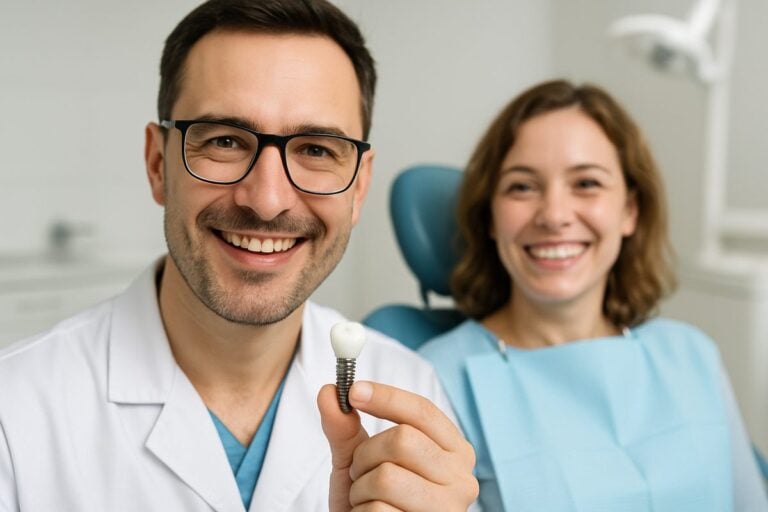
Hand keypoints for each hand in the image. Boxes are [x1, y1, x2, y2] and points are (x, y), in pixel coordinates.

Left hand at [317, 381, 477, 510]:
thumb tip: (329, 392)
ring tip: (367, 499)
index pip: (423, 411)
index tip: (353, 391)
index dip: (387, 397)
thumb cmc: (372, 500)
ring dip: (362, 488)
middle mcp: (462, 478)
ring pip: (387, 477)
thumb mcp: (358, 459)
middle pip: (403, 439)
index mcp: (453, 451)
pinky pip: (379, 510)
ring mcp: (449, 509)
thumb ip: (345, 427)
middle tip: (361, 472)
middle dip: (366, 454)